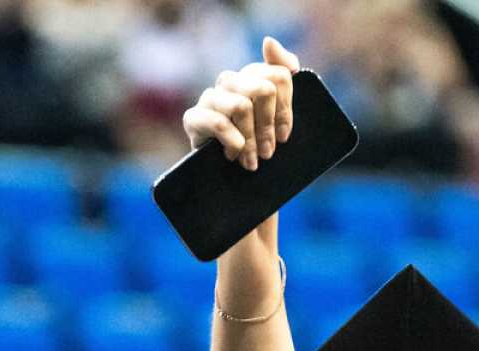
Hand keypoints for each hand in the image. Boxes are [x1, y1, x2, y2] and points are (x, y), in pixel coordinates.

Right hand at [183, 37, 300, 171]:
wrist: (229, 182)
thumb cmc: (256, 148)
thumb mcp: (279, 118)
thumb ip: (282, 74)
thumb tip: (268, 41)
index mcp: (252, 77)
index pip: (279, 75)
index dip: (285, 108)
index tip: (283, 135)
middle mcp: (230, 82)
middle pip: (262, 89)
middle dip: (268, 124)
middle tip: (269, 151)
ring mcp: (210, 98)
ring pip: (242, 106)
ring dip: (251, 139)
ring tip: (252, 160)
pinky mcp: (193, 118)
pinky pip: (218, 122)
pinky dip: (233, 142)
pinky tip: (234, 155)